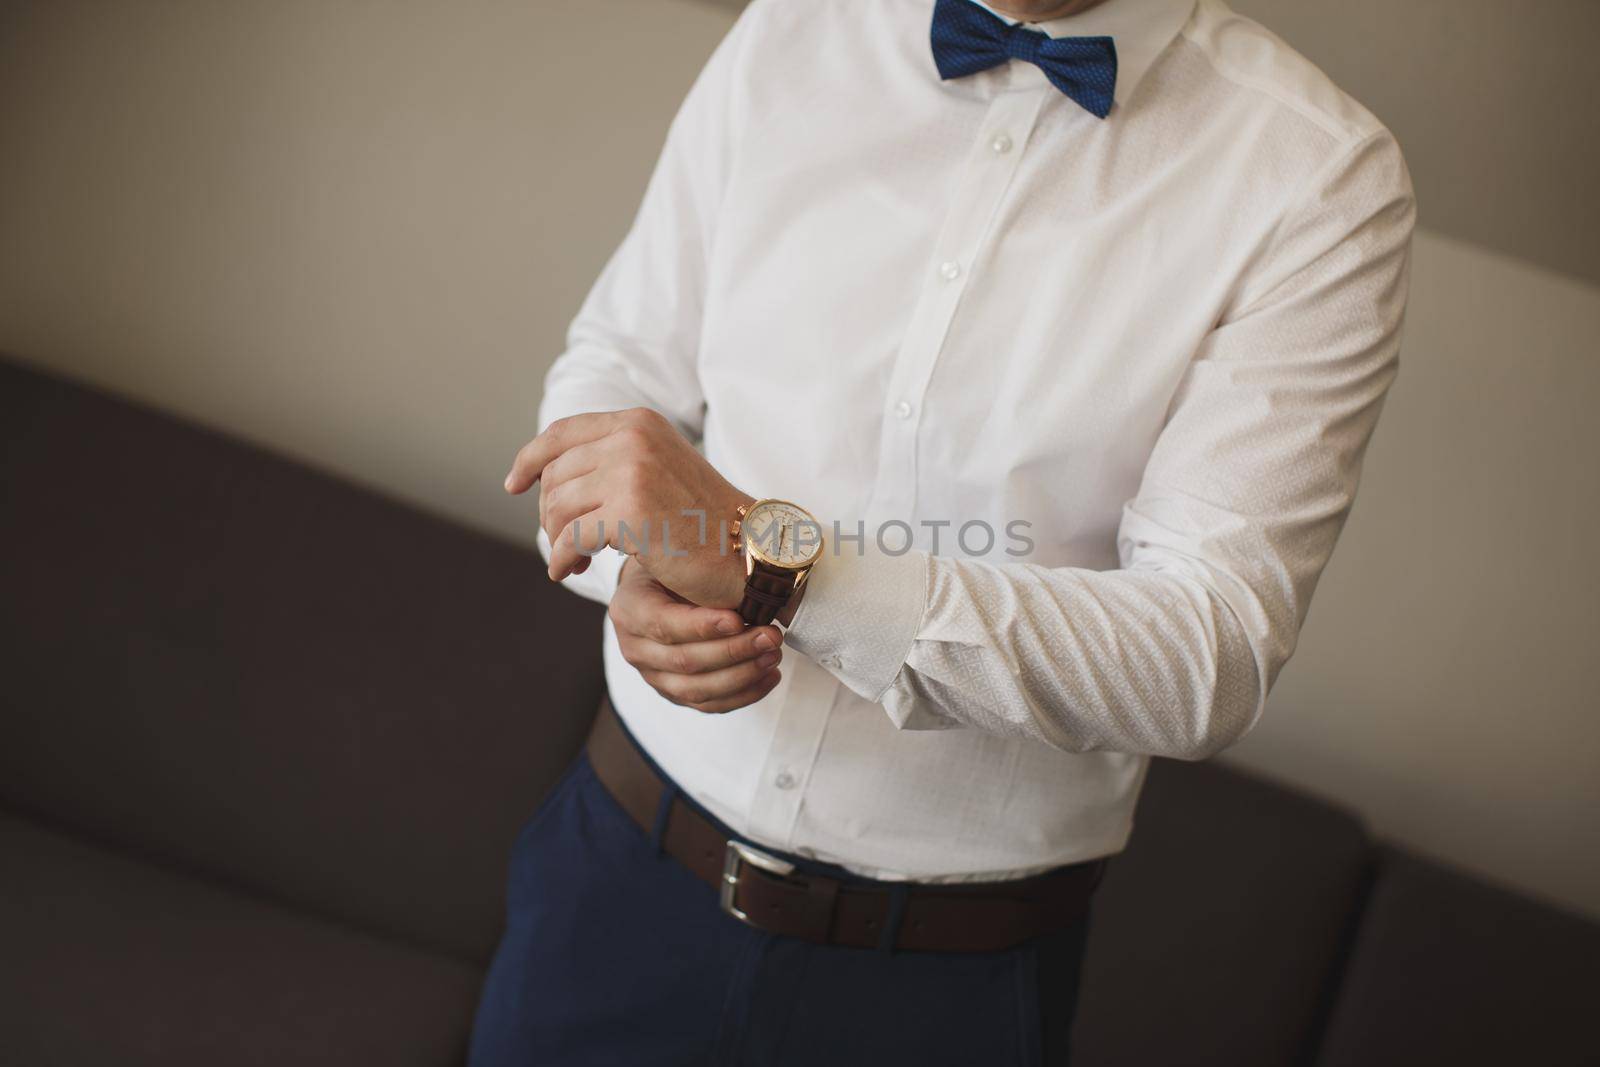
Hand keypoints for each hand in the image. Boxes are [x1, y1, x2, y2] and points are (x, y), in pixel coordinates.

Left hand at [504, 408, 748, 608]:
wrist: (750, 550)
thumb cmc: (706, 520)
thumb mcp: (660, 470)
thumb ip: (614, 460)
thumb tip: (546, 471)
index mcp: (638, 422)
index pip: (563, 432)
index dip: (530, 458)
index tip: (514, 483)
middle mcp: (633, 438)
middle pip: (555, 473)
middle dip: (549, 512)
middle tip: (563, 542)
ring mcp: (630, 472)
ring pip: (557, 505)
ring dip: (556, 538)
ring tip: (570, 560)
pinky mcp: (629, 513)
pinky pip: (571, 538)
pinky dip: (562, 558)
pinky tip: (569, 571)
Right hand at [610, 559, 782, 712]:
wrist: (650, 592)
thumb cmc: (668, 571)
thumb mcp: (673, 562)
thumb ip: (698, 576)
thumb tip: (748, 586)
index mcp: (630, 610)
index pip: (664, 624)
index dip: (703, 626)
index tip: (739, 620)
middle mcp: (635, 649)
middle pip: (685, 661)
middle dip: (734, 651)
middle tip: (770, 637)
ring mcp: (653, 676)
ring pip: (697, 689)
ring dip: (742, 676)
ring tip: (773, 656)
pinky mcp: (673, 693)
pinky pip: (709, 704)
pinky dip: (743, 695)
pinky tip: (769, 677)